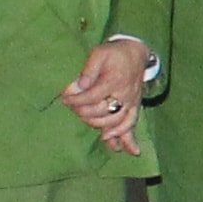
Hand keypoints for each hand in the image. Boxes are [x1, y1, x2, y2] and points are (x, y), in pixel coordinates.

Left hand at [63, 39, 146, 157]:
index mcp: (114, 81)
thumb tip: (78, 85)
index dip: (75, 99)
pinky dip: (126, 138)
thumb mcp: (99, 54)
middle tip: (73, 108)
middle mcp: (124, 94)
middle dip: (84, 113)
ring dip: (101, 127)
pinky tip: (119, 148)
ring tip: (89, 124)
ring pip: (116, 122)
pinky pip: (132, 125)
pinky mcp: (135, 107)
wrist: (137, 53)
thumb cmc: (115, 53)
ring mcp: (131, 102)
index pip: (91, 97)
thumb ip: (88, 70)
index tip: (64, 98)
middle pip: (103, 112)